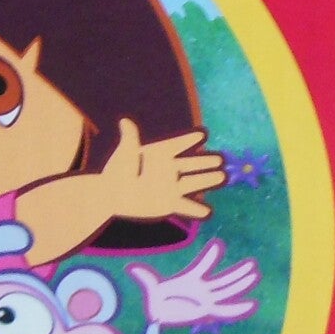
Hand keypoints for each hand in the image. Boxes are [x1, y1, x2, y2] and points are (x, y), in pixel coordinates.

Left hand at [96, 120, 226, 223]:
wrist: (112, 195)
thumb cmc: (117, 172)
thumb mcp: (124, 154)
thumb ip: (130, 139)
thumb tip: (125, 122)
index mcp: (160, 153)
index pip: (177, 145)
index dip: (188, 140)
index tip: (202, 134)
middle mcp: (170, 168)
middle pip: (191, 164)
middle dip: (205, 162)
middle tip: (221, 159)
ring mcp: (171, 186)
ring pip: (193, 182)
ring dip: (208, 180)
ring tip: (222, 176)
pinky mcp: (169, 203)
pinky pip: (186, 206)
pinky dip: (196, 209)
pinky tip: (208, 211)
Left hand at [129, 239, 259, 327]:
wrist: (158, 315)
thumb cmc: (156, 298)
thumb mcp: (151, 288)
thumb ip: (146, 278)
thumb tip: (131, 269)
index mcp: (190, 279)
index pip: (203, 266)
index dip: (210, 257)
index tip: (218, 246)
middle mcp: (201, 288)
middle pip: (222, 279)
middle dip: (236, 272)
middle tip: (251, 264)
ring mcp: (206, 299)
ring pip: (227, 291)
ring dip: (240, 285)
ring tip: (254, 276)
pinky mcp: (206, 311)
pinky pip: (225, 309)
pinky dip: (237, 308)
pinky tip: (250, 304)